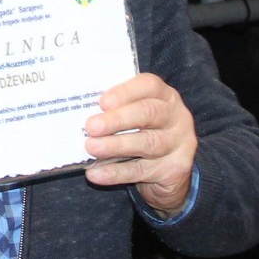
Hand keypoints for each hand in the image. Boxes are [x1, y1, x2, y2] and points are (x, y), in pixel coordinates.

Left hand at [83, 72, 197, 215]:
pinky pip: (142, 170)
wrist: (169, 173)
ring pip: (147, 143)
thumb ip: (115, 110)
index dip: (125, 92)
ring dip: (115, 145)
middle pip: (149, 113)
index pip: (149, 85)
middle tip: (91, 126)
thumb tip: (78, 111)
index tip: (102, 102)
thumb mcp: (134, 116)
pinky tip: (96, 173)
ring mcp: (180, 144)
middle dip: (117, 119)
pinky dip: (116, 172)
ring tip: (91, 147)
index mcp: (165, 96)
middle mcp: (177, 117)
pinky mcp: (175, 169)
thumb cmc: (142, 134)